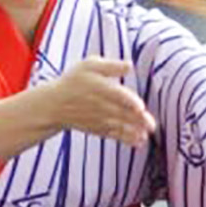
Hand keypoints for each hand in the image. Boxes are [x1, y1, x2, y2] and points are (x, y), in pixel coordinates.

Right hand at [39, 57, 156, 147]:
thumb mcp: (89, 65)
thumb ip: (111, 66)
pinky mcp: (99, 129)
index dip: (128, 101)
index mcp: (100, 87)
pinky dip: (126, 139)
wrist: (54, 104)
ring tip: (146, 134)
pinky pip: (114, 135)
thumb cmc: (74, 81)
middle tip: (151, 125)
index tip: (140, 107)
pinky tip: (139, 141)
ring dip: (133, 132)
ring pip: (119, 126)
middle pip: (121, 113)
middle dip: (136, 121)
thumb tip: (129, 65)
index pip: (116, 95)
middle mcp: (100, 105)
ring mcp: (99, 119)